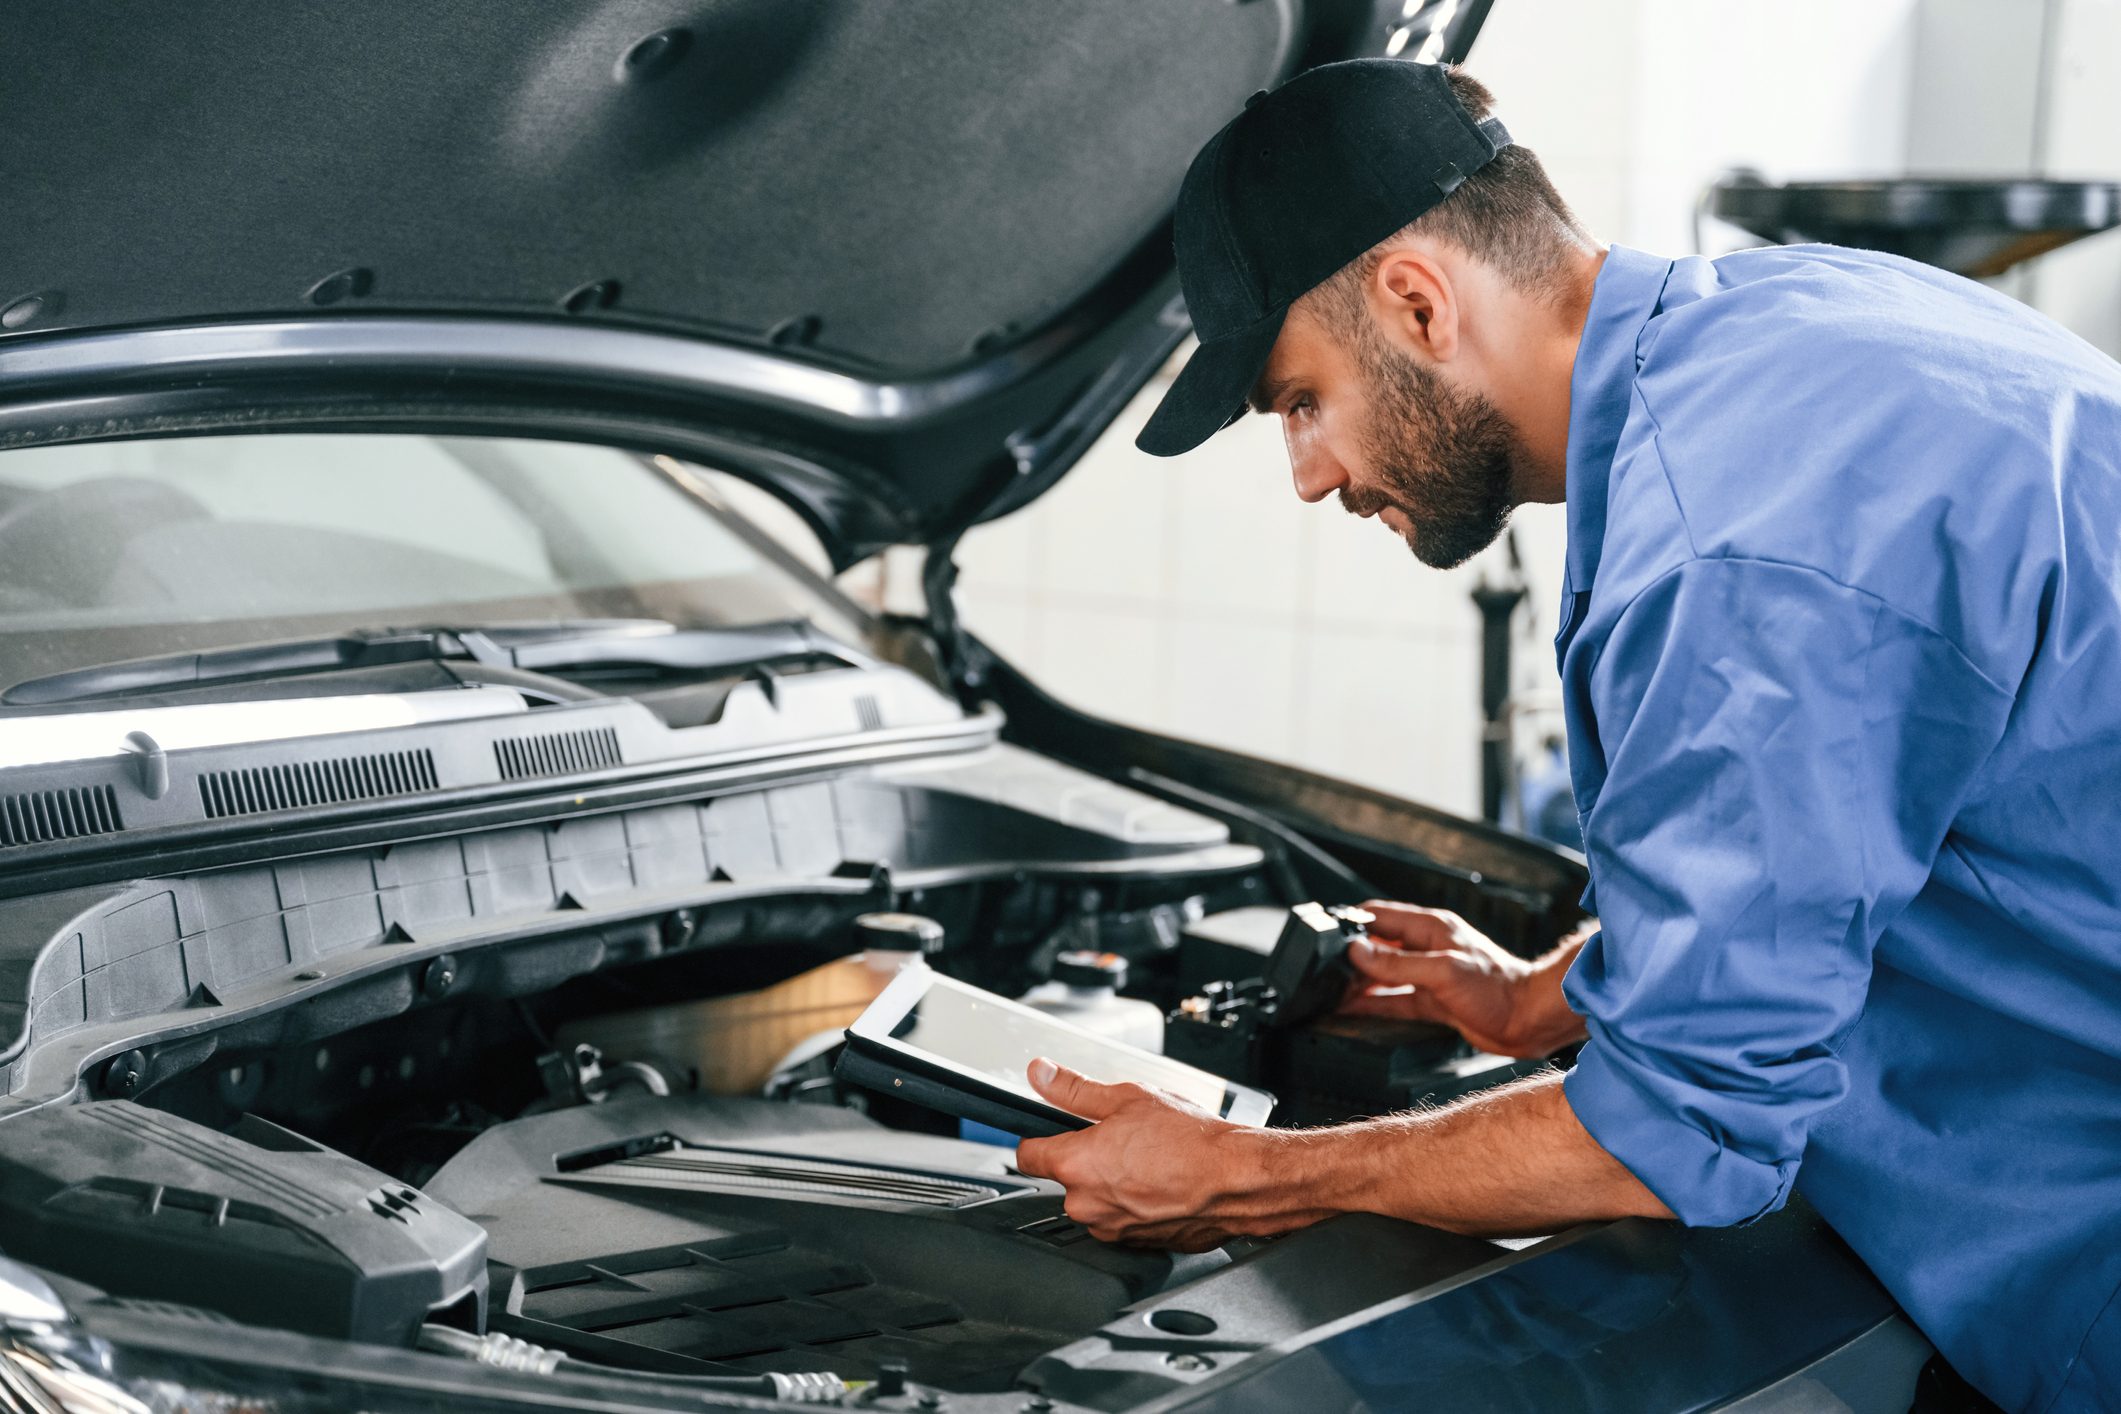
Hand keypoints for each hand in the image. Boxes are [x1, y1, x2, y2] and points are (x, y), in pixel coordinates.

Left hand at [1012, 1059, 1292, 1250]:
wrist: (1236, 1180)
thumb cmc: (1190, 1141)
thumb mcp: (1127, 1097)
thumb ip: (1074, 1089)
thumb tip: (1041, 1075)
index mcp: (1075, 1165)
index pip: (1026, 1155)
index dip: (1037, 1138)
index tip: (1048, 1130)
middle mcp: (1086, 1204)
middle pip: (1065, 1178)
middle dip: (1085, 1159)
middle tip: (1120, 1139)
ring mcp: (1111, 1229)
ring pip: (1095, 1201)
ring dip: (1110, 1184)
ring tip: (1146, 1161)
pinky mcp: (1136, 1243)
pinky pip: (1122, 1219)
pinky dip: (1134, 1203)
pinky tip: (1159, 1183)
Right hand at [1340, 902, 1569, 1057]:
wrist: (1530, 1020)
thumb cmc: (1499, 989)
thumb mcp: (1442, 971)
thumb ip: (1397, 963)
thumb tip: (1358, 951)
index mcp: (1430, 929)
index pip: (1379, 916)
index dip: (1351, 924)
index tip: (1325, 937)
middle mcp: (1428, 948)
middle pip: (1377, 947)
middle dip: (1350, 958)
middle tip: (1323, 973)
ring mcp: (1430, 975)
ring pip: (1383, 975)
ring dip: (1359, 984)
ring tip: (1331, 993)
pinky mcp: (1434, 1000)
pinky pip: (1394, 999)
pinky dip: (1373, 1005)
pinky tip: (1353, 1011)